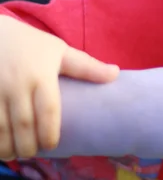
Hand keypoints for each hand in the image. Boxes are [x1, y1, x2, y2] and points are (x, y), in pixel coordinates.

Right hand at [0, 15, 118, 159]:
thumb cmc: (31, 44)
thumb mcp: (59, 51)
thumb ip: (86, 67)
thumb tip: (116, 74)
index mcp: (41, 74)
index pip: (48, 109)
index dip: (50, 131)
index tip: (52, 145)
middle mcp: (17, 84)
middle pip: (23, 123)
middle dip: (28, 144)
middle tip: (33, 152)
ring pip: (0, 126)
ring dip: (6, 145)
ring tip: (16, 154)